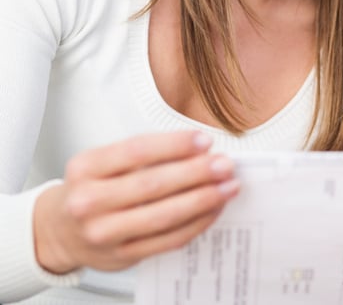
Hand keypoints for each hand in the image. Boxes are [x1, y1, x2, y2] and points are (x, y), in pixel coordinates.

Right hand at [33, 131, 239, 273]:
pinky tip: (213, 209)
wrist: (61, 231)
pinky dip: (196, 223)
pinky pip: (168, 240)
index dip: (175, 145)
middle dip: (196, 173)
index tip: (205, 141)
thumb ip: (144, 155)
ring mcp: (103, 233)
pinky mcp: (121, 256)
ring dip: (203, 200)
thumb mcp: (103, 163)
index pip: (136, 151)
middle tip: (225, 165)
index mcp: (86, 169)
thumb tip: (200, 150)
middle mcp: (88, 202)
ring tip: (228, 187)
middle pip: (152, 184)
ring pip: (163, 215)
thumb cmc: (92, 190)